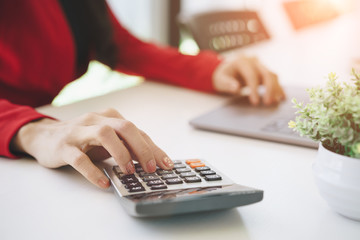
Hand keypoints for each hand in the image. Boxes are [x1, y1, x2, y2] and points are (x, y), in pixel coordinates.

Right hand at [11, 108, 173, 188]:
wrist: (46, 136)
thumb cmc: (84, 139)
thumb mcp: (107, 140)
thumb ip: (126, 146)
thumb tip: (151, 160)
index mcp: (111, 117)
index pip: (138, 131)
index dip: (153, 148)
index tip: (166, 164)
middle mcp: (97, 120)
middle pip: (125, 127)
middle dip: (142, 148)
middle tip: (149, 168)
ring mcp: (79, 132)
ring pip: (104, 134)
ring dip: (120, 153)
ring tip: (128, 172)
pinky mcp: (64, 147)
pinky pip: (80, 159)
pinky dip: (94, 172)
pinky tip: (104, 183)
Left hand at [212, 55, 284, 104]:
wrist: (226, 70)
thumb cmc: (222, 76)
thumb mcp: (220, 80)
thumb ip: (227, 84)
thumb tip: (236, 88)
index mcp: (242, 61)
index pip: (251, 75)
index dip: (254, 89)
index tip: (255, 102)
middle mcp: (253, 61)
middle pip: (266, 73)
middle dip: (269, 89)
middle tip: (268, 103)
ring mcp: (260, 65)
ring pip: (272, 75)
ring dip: (276, 89)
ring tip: (275, 102)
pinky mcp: (264, 71)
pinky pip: (274, 79)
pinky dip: (278, 87)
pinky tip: (281, 97)